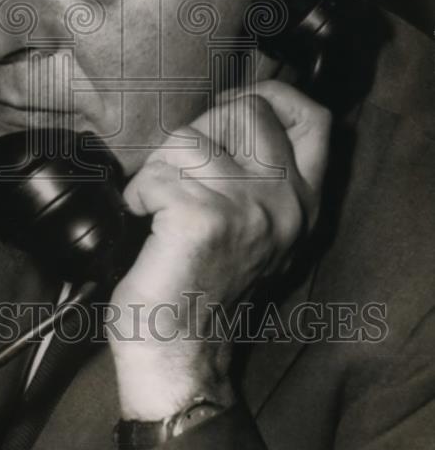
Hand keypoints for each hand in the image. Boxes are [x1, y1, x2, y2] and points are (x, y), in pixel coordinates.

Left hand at [107, 80, 330, 419]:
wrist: (178, 353)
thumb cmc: (200, 286)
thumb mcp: (254, 229)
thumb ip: (258, 176)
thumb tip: (228, 113)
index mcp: (303, 202)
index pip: (313, 119)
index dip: (268, 96)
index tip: (228, 107)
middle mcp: (286, 202)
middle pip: (244, 110)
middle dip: (197, 131)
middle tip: (176, 175)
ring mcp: (248, 208)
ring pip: (189, 138)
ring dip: (159, 168)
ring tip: (156, 207)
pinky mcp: (203, 219)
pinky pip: (155, 174)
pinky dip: (138, 194)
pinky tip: (143, 222)